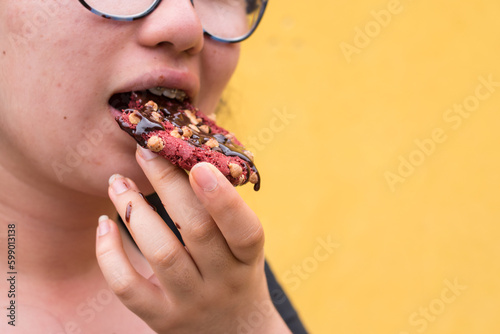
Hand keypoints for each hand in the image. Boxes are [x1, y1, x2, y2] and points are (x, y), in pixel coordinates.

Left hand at [96, 145, 290, 332]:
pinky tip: (104, 223)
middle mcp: (223, 282)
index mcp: (248, 260)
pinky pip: (128, 287)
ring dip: (135, 211)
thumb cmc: (234, 275)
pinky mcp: (161, 319)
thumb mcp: (242, 250)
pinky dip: (110, 253)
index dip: (224, 199)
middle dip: (168, 186)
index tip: (198, 164)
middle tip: (145, 151)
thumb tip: (188, 158)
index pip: (245, 231)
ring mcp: (190, 304)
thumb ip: (225, 214)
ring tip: (117, 181)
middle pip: (197, 231)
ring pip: (161, 254)